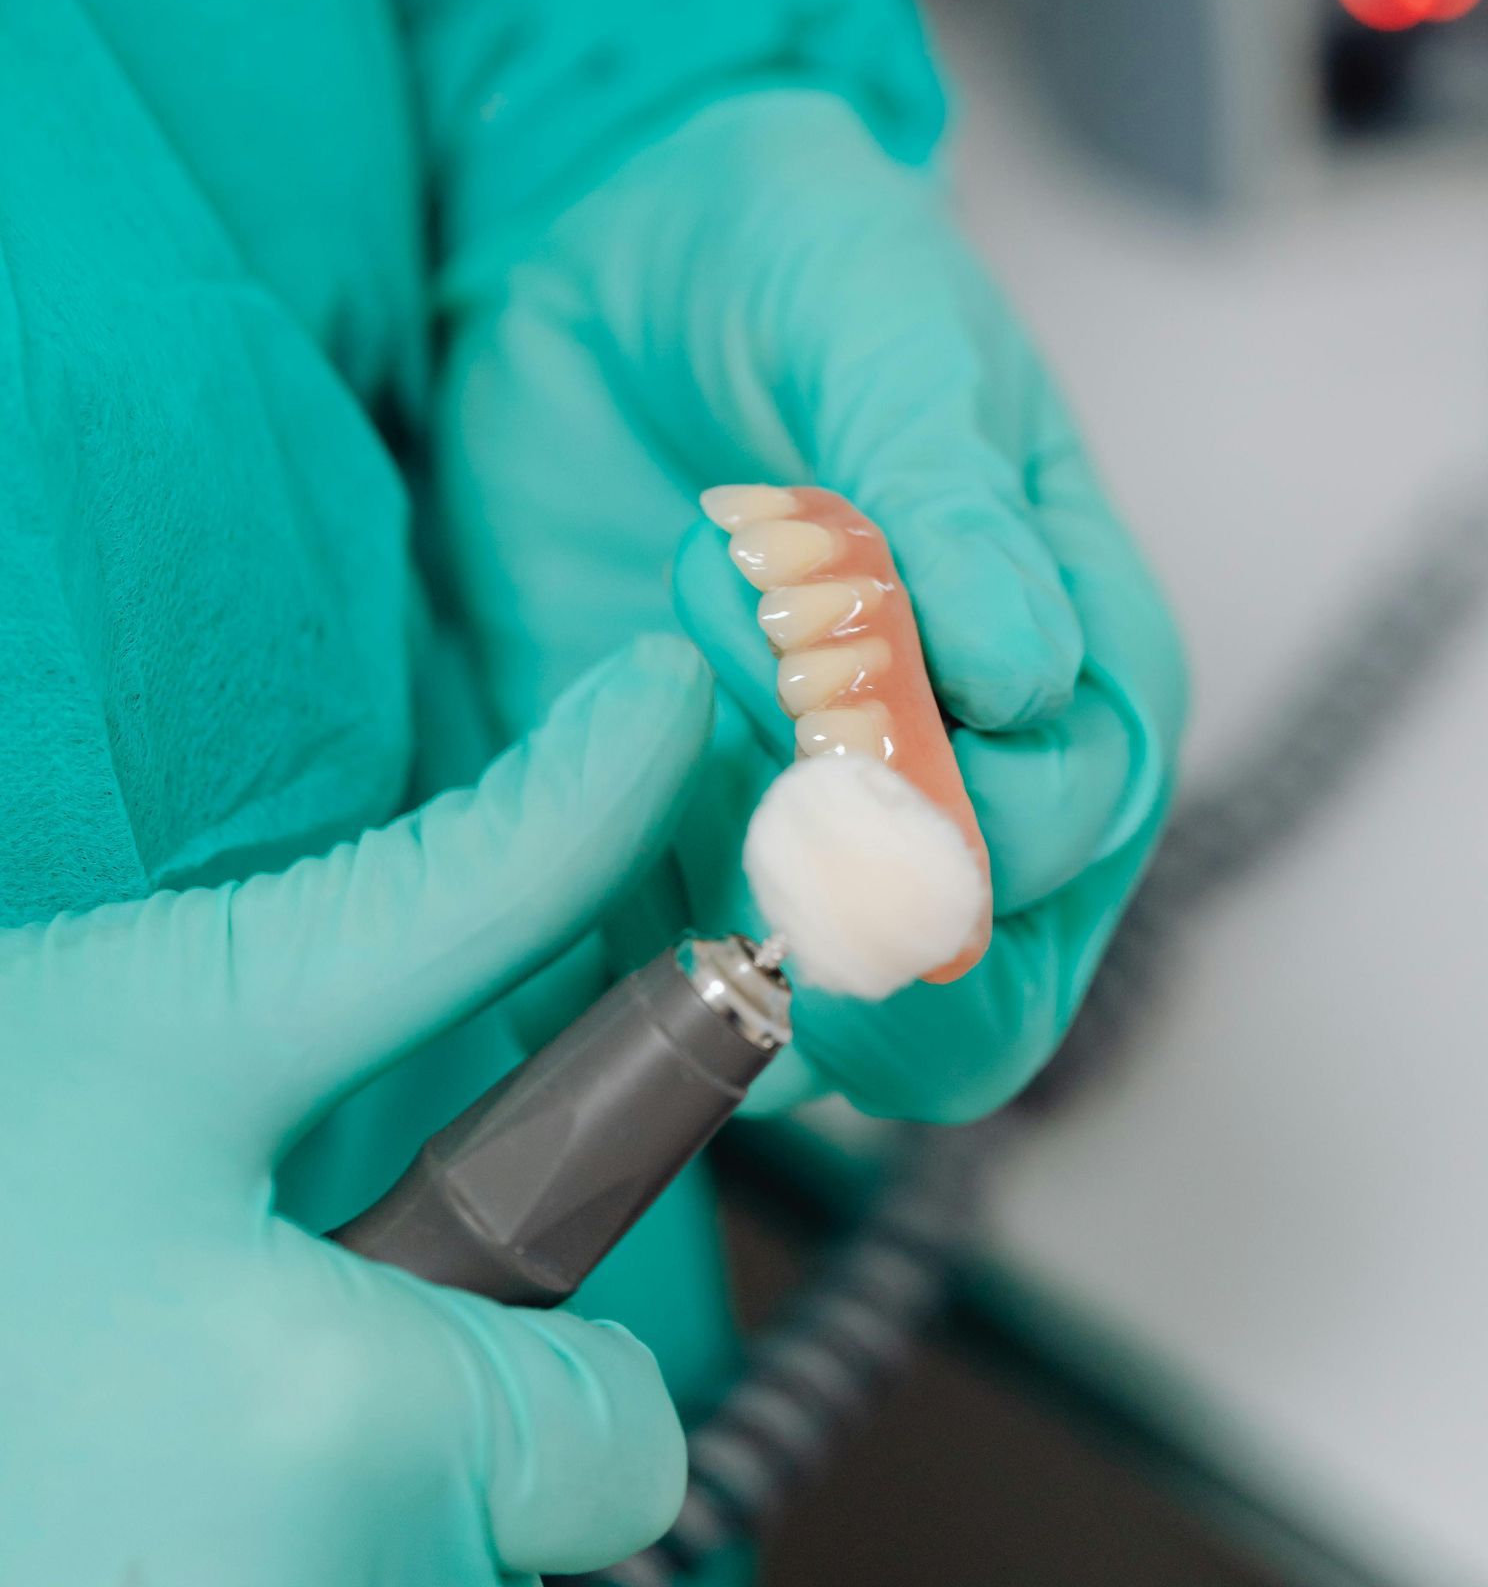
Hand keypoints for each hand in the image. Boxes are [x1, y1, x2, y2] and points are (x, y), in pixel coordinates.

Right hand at [0, 638, 712, 1584]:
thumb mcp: (194, 1008)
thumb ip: (473, 891)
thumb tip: (669, 712)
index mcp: (346, 1459)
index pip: (622, 1454)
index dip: (547, 1339)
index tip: (432, 1244)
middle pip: (498, 1539)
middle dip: (422, 1424)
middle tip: (232, 1313)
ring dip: (311, 1504)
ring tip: (128, 1397)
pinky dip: (220, 1555)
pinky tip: (91, 1477)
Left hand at [436, 90, 1186, 1121]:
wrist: (607, 240)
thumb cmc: (799, 262)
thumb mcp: (885, 331)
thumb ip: (952, 504)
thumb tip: (1027, 674)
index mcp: (1080, 657)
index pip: (1074, 832)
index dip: (962, 815)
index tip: (832, 702)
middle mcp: (968, 783)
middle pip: (977, 1004)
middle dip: (852, 927)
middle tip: (744, 771)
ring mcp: (807, 832)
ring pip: (815, 1032)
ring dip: (716, 903)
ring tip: (656, 684)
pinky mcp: (658, 847)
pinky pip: (643, 990)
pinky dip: (595, 948)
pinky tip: (566, 780)